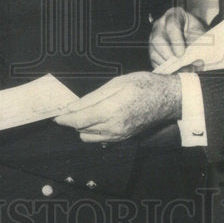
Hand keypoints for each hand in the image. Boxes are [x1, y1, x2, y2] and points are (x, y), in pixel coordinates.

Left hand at [54, 72, 181, 142]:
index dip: (64, 118)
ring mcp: (119, 136)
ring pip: (89, 137)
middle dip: (73, 120)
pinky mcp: (123, 139)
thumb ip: (92, 97)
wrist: (167, 98)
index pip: (78, 120)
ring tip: (88, 111)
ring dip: (83, 127)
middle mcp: (114, 127)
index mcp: (111, 111)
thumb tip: (73, 107)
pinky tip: (99, 118)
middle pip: (81, 130)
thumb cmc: (144, 85)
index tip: (56, 114)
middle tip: (73, 108)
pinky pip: (100, 140)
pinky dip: (94, 131)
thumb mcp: (116, 83)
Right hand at [149, 7, 206, 69]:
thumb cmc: (194, 31)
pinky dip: (165, 70)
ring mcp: (153, 38)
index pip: (172, 26)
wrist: (190, 34)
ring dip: (168, 65)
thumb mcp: (200, 33)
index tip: (182, 54)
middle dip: (169, 55)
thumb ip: (199, 45)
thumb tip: (198, 62)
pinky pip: (154, 62)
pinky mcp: (153, 51)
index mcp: (173, 16)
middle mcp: (160, 26)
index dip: (176, 41)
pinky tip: (176, 72)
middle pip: (157, 40)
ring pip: (154, 53)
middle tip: (180, 65)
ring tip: (182, 71)